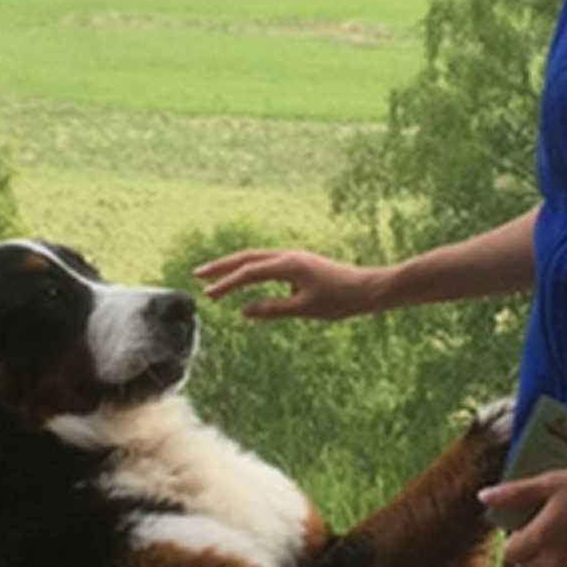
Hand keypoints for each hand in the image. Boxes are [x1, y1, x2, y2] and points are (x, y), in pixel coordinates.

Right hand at [194, 248, 386, 319]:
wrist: (368, 288)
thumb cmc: (340, 300)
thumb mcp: (304, 309)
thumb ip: (272, 309)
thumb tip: (243, 310)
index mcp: (288, 265)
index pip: (248, 273)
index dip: (226, 285)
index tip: (207, 296)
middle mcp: (288, 256)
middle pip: (247, 258)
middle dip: (221, 266)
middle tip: (198, 275)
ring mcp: (294, 257)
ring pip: (256, 257)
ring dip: (234, 265)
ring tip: (214, 274)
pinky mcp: (299, 263)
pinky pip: (267, 262)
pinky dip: (250, 267)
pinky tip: (245, 277)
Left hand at [479, 460, 566, 566]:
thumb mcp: (550, 482)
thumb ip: (514, 494)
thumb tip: (483, 498)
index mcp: (540, 539)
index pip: (510, 554)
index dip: (513, 540)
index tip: (523, 526)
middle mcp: (555, 563)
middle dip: (527, 554)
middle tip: (541, 532)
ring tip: (558, 546)